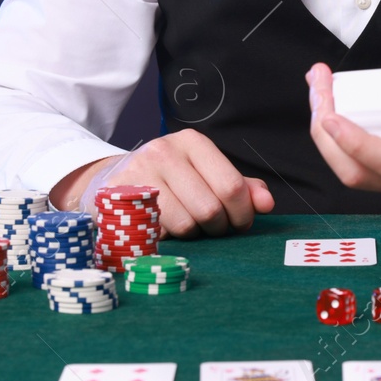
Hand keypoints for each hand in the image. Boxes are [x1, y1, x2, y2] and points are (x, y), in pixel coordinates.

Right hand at [55, 130, 274, 237]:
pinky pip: (158, 233)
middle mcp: (164, 151)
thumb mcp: (206, 174)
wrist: (113, 180)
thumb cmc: (172, 180)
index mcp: (192, 142)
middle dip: (218, 228)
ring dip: (193, 235)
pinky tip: (166, 228)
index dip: (242, 213)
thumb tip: (267, 204)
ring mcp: (138, 173)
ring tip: (188, 225)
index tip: (240, 222)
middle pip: (209, 209)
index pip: (231, 185)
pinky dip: (168, 238)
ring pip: (185, 225)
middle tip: (214, 228)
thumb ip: (241, 187)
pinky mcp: (118, 197)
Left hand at [306, 51, 380, 201]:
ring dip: (324, 133)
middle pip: (361, 173)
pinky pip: (353, 161)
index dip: (358, 145)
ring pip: (351, 170)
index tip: (330, 115)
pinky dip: (332, 134)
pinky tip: (326, 100)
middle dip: (327, 135)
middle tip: (318, 87)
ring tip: (318, 87)